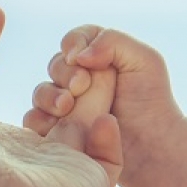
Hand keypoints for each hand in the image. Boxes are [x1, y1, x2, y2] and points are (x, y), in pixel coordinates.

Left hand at [0, 0, 120, 186]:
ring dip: (85, 87)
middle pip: (23, 94)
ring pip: (74, 115)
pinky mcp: (86, 185)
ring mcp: (43, 167)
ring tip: (90, 68)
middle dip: (50, 66)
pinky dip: (110, 129)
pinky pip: (110, 152)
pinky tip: (101, 117)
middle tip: (68, 45)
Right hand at [25, 24, 180, 171]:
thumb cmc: (152, 102)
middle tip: (81, 86)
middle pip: (56, 65)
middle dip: (64, 72)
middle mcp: (81, 80)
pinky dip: (41, 119)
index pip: (75, 39)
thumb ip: (112, 41)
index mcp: (101, 58)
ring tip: (67, 106)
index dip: (74, 43)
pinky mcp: (58, 131)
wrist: (152, 146)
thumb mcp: (145, 60)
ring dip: (50, 96)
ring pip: (42, 93)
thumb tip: (76, 55)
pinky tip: (57, 123)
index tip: (82, 59)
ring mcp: (68, 106)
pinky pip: (35, 121)